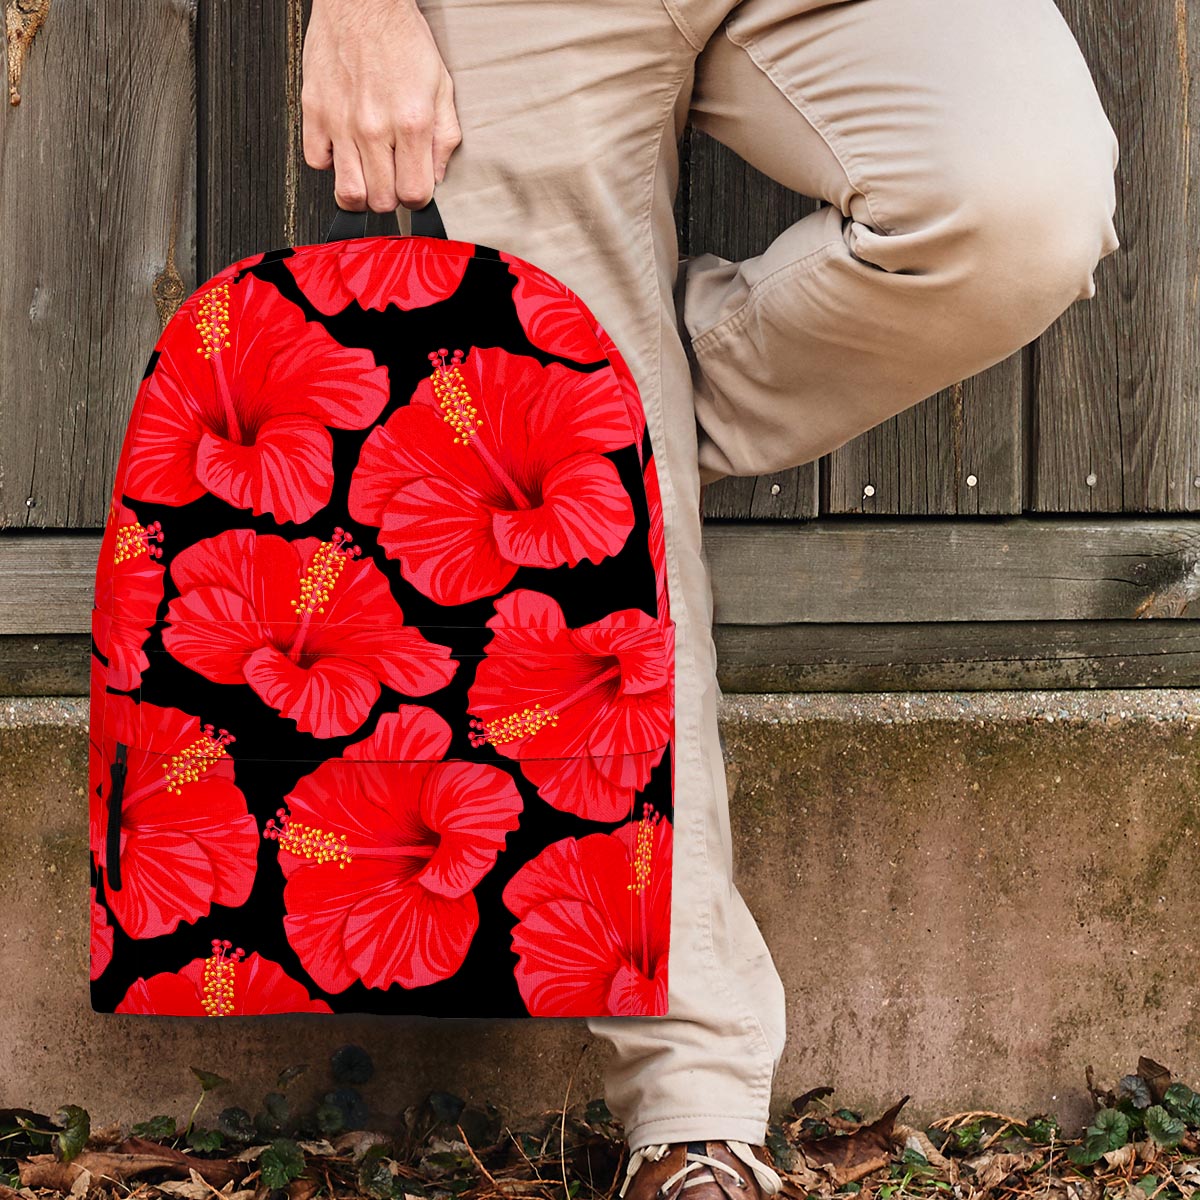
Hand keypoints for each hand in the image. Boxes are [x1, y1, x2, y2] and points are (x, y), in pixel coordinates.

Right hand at [302, 0, 461, 211]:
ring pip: (348, 192)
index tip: (415, 188)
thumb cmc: (401, 39)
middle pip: (381, 201)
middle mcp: (374, 127)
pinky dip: (330, 163)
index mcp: (411, 123)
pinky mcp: (314, 111)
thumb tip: (437, 175)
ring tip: (368, 176)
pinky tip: (343, 150)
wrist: (362, 1)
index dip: (417, 199)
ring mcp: (341, 122)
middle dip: (390, 197)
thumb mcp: (441, 87)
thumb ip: (444, 137)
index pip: (414, 194)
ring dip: (361, 192)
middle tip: (392, 179)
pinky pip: (316, 162)